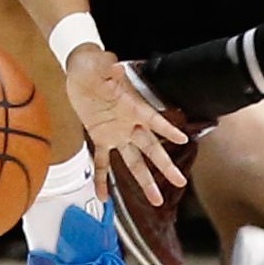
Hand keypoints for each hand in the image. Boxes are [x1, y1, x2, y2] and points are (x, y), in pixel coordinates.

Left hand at [64, 48, 189, 201]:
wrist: (81, 70)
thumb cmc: (93, 64)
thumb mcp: (98, 64)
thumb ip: (107, 67)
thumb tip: (114, 66)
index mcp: (132, 105)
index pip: (153, 119)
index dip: (167, 129)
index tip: (182, 139)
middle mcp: (129, 123)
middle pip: (151, 148)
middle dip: (165, 166)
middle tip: (179, 182)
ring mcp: (116, 133)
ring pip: (133, 161)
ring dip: (143, 180)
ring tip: (155, 200)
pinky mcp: (101, 137)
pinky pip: (103, 162)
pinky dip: (102, 179)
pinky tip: (103, 196)